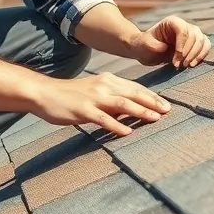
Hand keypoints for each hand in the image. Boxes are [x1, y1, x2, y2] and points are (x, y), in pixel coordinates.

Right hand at [31, 72, 171, 135]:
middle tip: (168, 111)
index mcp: (108, 81)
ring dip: (140, 112)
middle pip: (133, 94)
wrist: (45, 93)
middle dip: (152, 103)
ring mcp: (94, 98)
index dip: (152, 96)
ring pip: (123, 104)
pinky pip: (103, 119)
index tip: (166, 105)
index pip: (135, 88)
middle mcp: (104, 86)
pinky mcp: (84, 110)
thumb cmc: (71, 95)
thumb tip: (132, 110)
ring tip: (155, 119)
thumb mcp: (95, 91)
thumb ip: (113, 98)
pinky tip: (127, 132)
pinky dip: (117, 125)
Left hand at [130, 15, 209, 68]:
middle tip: (179, 66)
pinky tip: (193, 64)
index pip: (183, 31)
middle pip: (195, 36)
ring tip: (186, 66)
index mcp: (171, 22)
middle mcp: (183, 25)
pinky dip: (201, 55)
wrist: (147, 51)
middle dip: (188, 53)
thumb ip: (152, 45)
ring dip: (196, 55)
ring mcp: (191, 33)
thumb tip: (165, 47)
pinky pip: (205, 46)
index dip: (182, 46)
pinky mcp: (195, 42)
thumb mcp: (143, 45)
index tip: (176, 60)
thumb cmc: (144, 46)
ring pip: (202, 40)